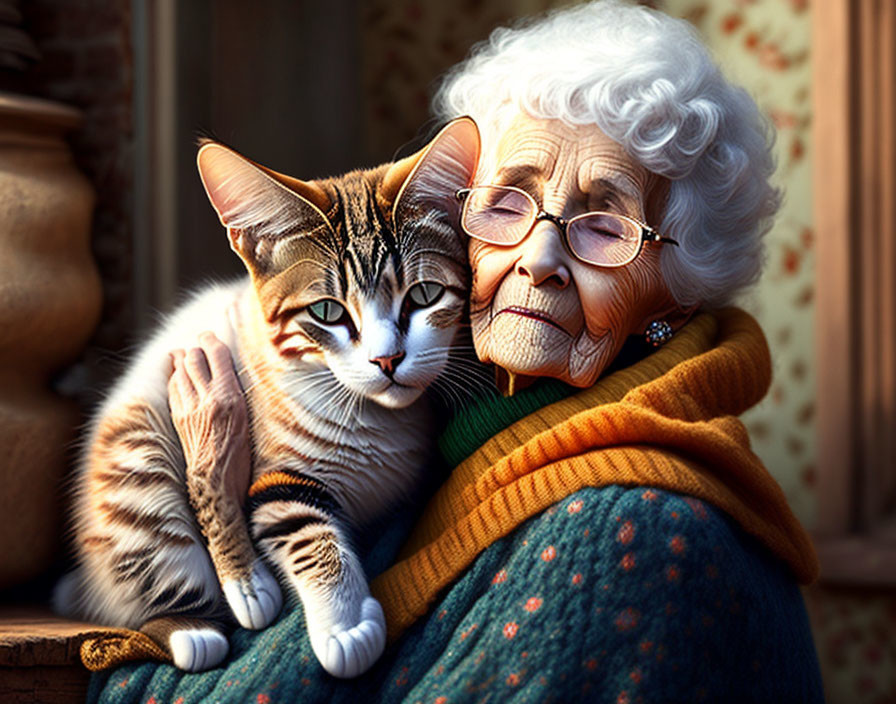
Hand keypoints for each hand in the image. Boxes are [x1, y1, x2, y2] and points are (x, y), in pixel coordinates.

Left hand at [168, 331, 250, 505]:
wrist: (219, 481)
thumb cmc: (242, 453)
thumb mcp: (248, 417)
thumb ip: (235, 390)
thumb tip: (226, 370)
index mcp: (229, 397)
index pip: (216, 355)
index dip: (211, 340)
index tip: (210, 335)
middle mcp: (207, 400)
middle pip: (193, 358)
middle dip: (195, 347)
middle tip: (200, 344)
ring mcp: (189, 408)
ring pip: (180, 371)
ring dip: (183, 360)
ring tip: (187, 356)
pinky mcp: (179, 418)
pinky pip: (173, 388)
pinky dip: (176, 377)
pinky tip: (180, 376)